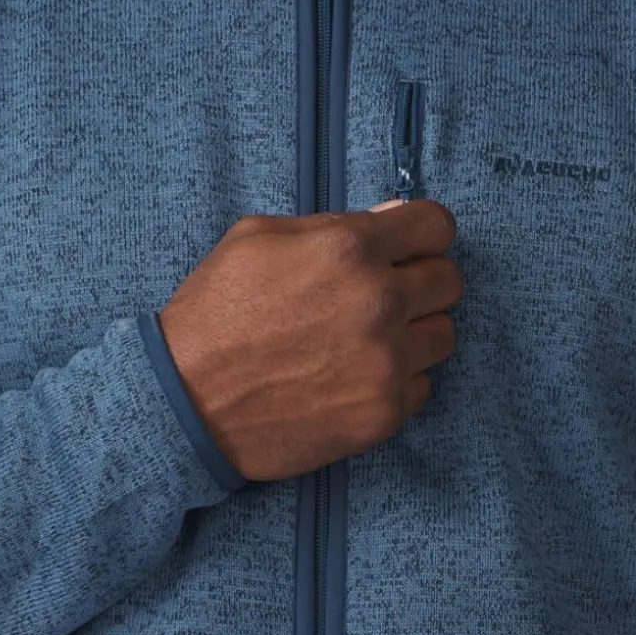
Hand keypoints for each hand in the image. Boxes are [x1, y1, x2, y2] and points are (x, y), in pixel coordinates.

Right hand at [158, 198, 461, 481]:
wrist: (185, 400)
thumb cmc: (216, 308)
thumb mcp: (260, 236)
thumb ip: (333, 224)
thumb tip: (392, 219)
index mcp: (350, 248)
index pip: (437, 225)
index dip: (422, 232)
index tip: (407, 245)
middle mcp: (379, 301)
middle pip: (450, 279)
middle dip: (421, 278)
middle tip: (385, 291)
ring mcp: (385, 363)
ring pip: (444, 335)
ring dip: (414, 331)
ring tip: (369, 336)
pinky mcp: (383, 414)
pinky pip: (424, 386)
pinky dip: (398, 378)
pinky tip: (356, 374)